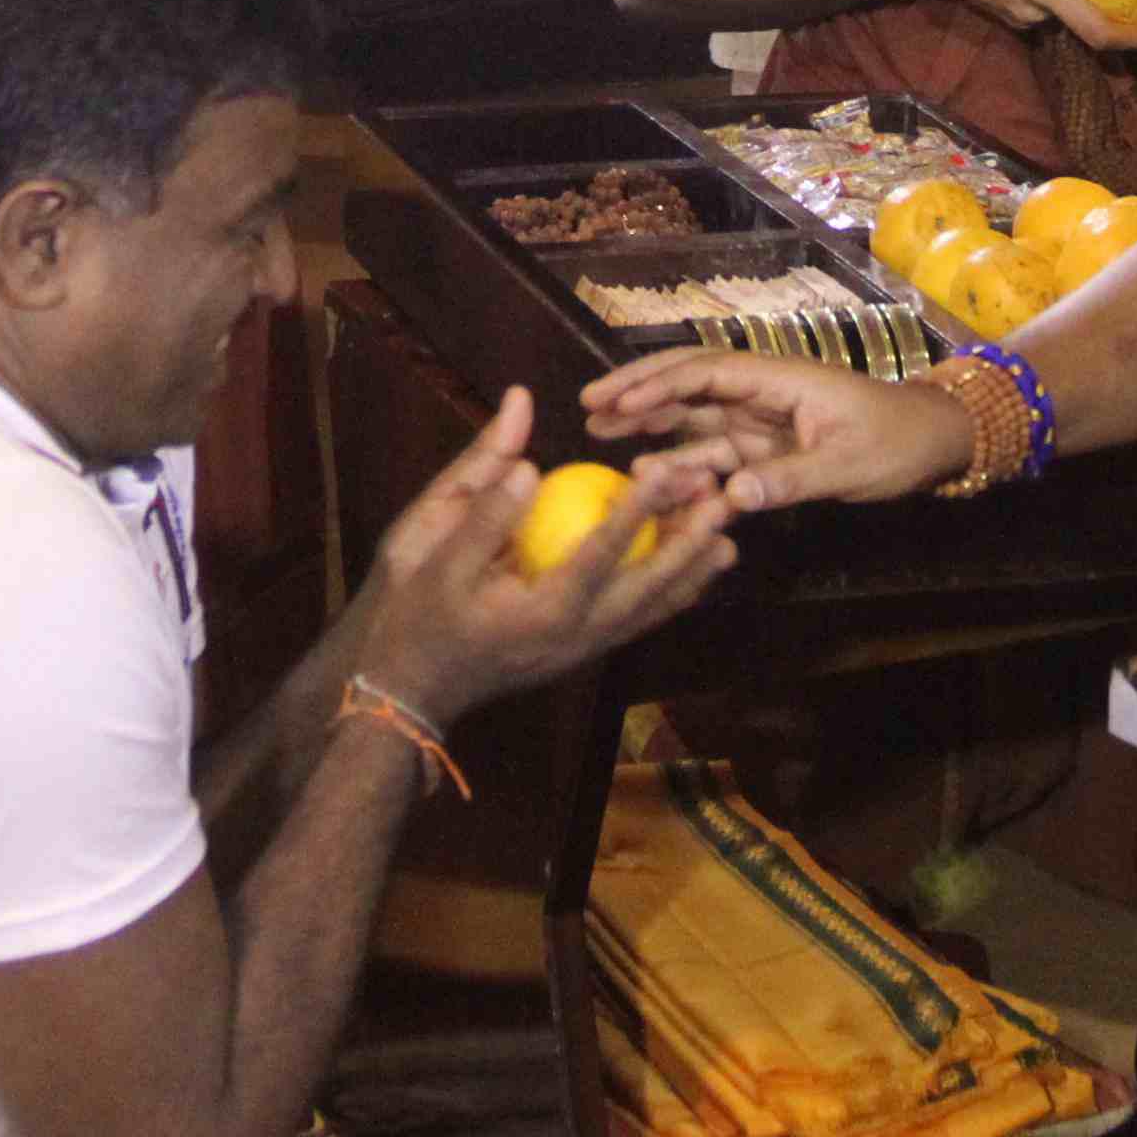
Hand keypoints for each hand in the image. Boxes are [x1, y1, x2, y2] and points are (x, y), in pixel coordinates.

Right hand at [348, 387, 734, 728]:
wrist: (406, 687)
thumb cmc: (412, 612)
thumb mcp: (430, 549)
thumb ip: (482, 498)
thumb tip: (528, 448)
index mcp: (539, 610)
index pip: (600, 554)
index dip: (635, 510)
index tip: (665, 468)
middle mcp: (574, 636)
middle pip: (648, 588)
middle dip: (689, 543)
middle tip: (723, 499)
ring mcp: (582, 650)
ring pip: (651, 610)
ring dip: (691, 573)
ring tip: (730, 535)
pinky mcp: (582, 652)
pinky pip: (639, 622)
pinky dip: (671, 595)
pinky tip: (693, 572)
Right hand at [583, 349, 970, 513]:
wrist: (936, 444)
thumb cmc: (897, 443)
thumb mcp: (849, 465)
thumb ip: (791, 479)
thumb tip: (732, 495)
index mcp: (779, 380)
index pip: (705, 373)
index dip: (655, 383)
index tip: (612, 398)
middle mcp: (762, 394)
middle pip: (689, 385)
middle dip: (639, 392)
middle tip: (586, 407)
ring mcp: (762, 421)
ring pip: (695, 418)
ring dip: (651, 423)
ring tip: (600, 433)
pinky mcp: (767, 448)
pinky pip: (716, 450)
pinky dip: (683, 459)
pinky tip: (648, 469)